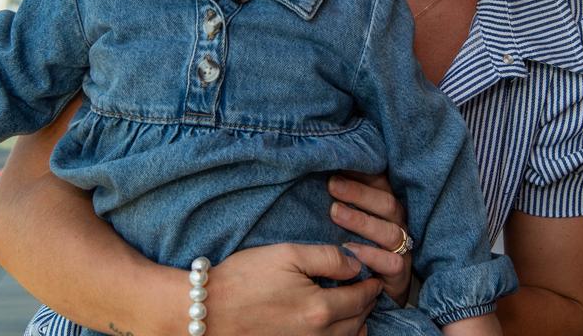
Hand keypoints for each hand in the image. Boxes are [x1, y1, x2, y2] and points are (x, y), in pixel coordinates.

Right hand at [206, 243, 380, 334]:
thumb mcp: (287, 254)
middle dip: (366, 302)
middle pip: (358, 321)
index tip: (374, 276)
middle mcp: (318, 334)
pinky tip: (335, 326)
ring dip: (357, 323)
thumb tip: (355, 264)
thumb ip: (328, 258)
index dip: (371, 284)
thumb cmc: (244, 278)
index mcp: (321, 308)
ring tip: (355, 306)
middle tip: (368, 287)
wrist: (207, 311)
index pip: (361, 297)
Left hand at [328, 172, 412, 305]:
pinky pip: (392, 263)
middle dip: (359, 193)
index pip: (382, 184)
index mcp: (387, 209)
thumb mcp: (347, 224)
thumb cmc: (354, 251)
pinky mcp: (401, 276)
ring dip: (362, 221)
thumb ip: (341, 201)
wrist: (372, 296)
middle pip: (387, 203)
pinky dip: (371, 256)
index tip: (338, 163)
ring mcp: (402, 250)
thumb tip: (320, 174)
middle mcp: (398, 226)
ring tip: (335, 213)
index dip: (363, 173)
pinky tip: (350, 249)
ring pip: (390, 231)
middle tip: (332, 185)